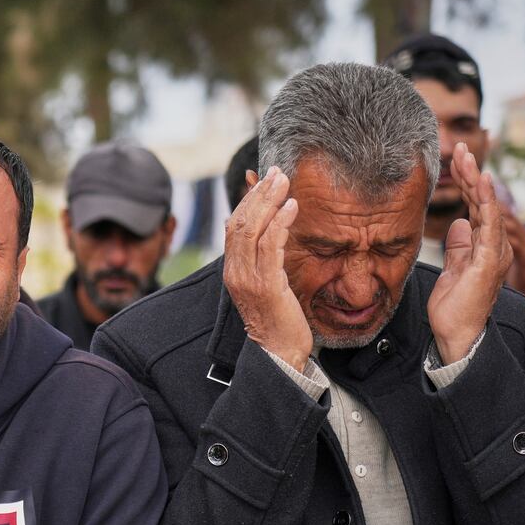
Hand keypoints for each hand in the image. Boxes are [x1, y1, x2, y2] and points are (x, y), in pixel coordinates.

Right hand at [224, 166, 312, 371]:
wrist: (278, 352)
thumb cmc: (276, 318)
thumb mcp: (264, 281)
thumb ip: (259, 255)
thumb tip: (254, 226)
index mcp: (232, 269)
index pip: (234, 224)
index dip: (248, 198)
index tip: (265, 178)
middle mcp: (235, 271)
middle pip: (240, 221)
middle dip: (258, 193)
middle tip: (277, 172)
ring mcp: (248, 278)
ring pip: (251, 229)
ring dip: (268, 201)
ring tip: (284, 181)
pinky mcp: (266, 285)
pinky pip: (270, 246)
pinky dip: (280, 223)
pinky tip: (292, 207)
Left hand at [428, 142, 512, 362]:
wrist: (457, 334)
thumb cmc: (455, 308)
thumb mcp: (452, 270)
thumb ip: (458, 248)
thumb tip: (458, 224)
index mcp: (482, 246)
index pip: (474, 207)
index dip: (466, 184)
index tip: (456, 162)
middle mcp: (491, 246)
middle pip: (481, 202)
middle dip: (470, 174)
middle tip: (461, 149)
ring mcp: (493, 252)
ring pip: (487, 207)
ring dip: (477, 180)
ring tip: (468, 157)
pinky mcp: (489, 260)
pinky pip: (490, 224)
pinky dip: (486, 202)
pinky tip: (481, 182)